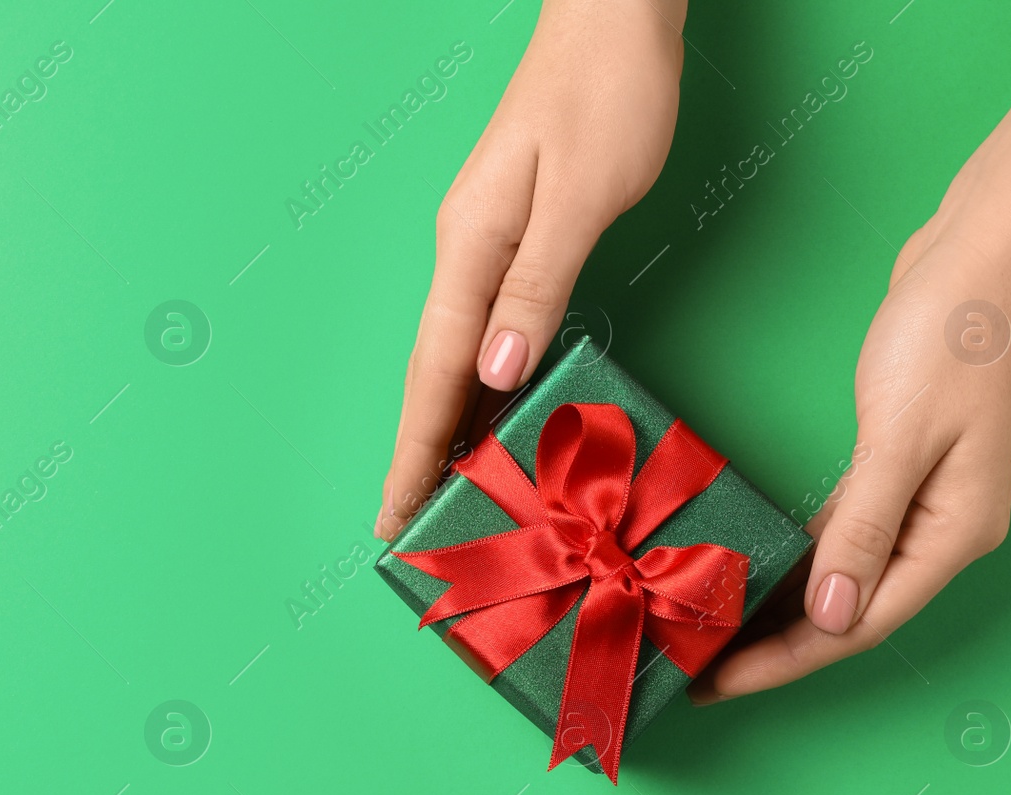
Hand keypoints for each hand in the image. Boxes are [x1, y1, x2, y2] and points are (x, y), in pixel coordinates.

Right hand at [377, 0, 686, 538]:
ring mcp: (485, 245)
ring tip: (444, 494)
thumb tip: (496, 370)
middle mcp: (466, 252)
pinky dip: (481, 384)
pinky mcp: (514, 238)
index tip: (395, 514)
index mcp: (471, 246)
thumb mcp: (580, 194)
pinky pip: (485, 331)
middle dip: (419, 453)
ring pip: (456, 357)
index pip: (434, 373)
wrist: (615, 16)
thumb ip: (537, 286)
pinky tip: (492, 414)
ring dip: (447, 427)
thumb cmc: (606, 92)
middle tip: (410, 527)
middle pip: (432, 374)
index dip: (416, 450)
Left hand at [689, 220, 1010, 700]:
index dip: (783, 660)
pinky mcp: (896, 466)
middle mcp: (939, 529)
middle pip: (845, 611)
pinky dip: (796, 554)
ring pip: (838, 574)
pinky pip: (838, 532)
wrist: (983, 255)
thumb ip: (863, 529)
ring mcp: (920, 499)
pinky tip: (752, 566)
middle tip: (694, 666)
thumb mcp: (900, 438)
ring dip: (778, 604)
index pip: (857, 625)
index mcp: (952, 535)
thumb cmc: (950, 337)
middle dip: (772, 645)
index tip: (717, 683)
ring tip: (710, 629)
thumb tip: (830, 615)